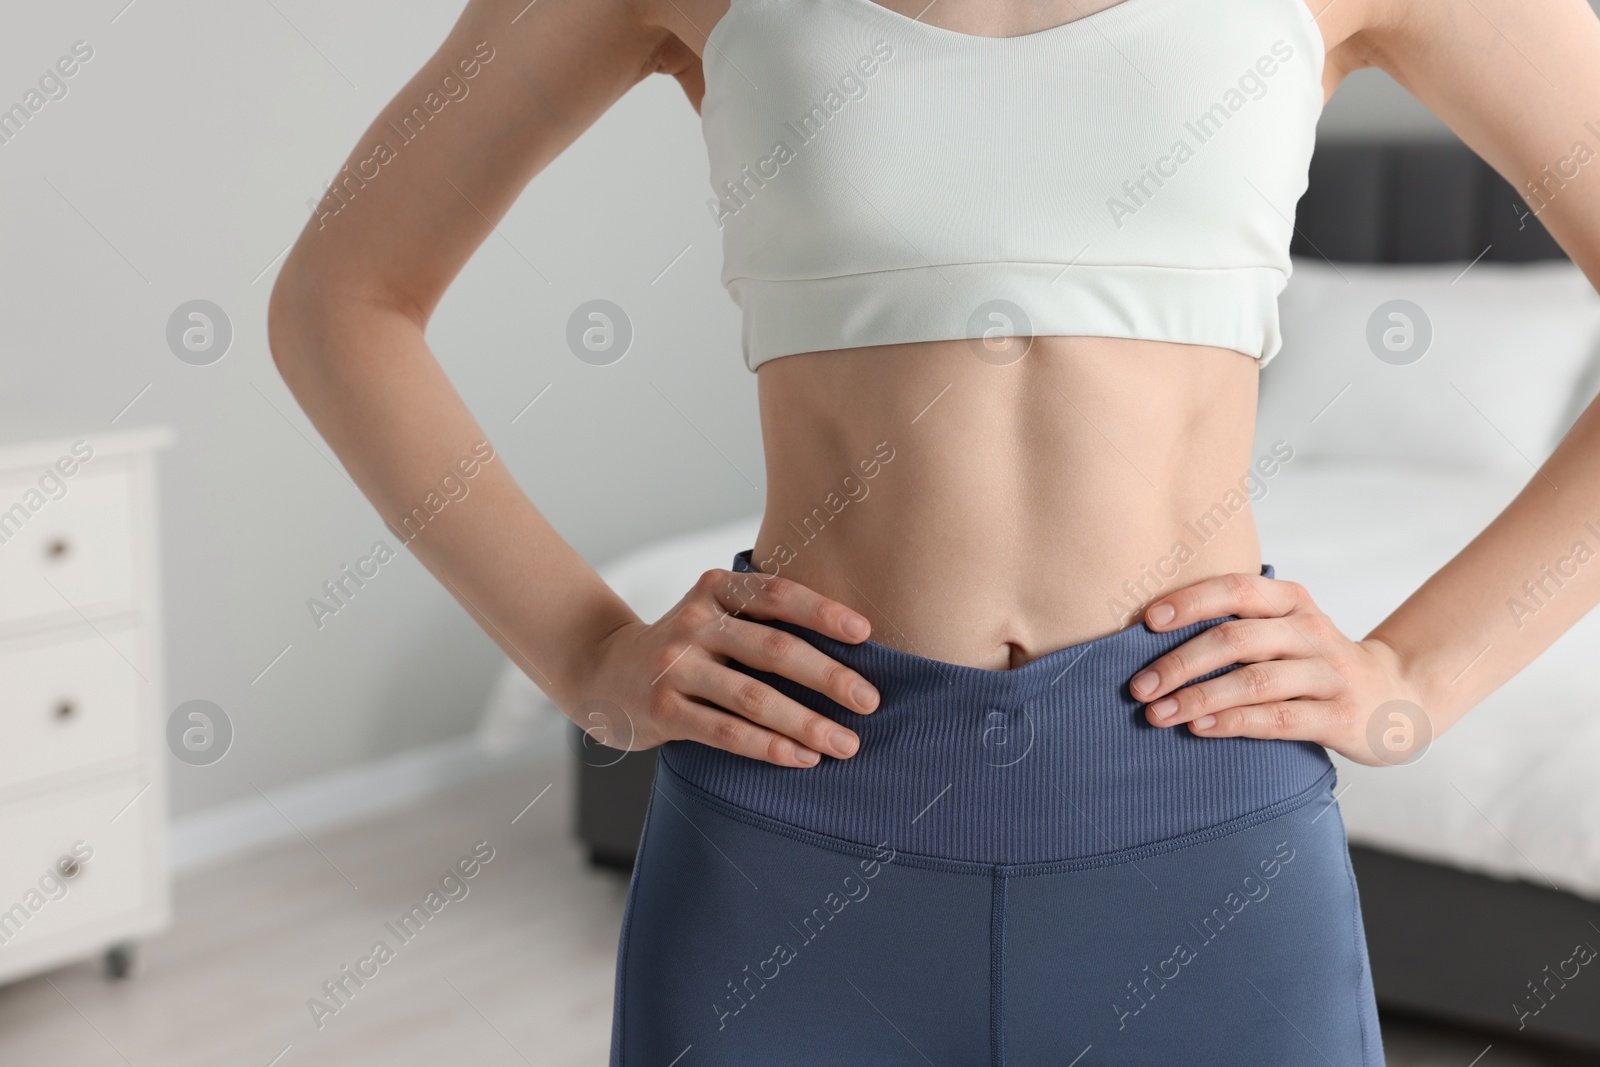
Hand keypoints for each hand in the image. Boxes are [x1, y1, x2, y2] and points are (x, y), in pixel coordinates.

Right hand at [575, 568, 879, 766]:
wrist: (604, 671)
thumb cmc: (686, 646)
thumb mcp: (715, 615)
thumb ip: (762, 620)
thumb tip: (852, 648)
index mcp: (716, 590)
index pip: (777, 594)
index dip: (823, 612)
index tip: (865, 633)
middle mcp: (694, 623)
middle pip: (774, 649)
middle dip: (828, 677)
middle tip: (870, 702)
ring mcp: (675, 668)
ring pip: (754, 698)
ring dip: (806, 723)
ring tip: (846, 743)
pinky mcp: (663, 711)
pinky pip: (726, 732)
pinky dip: (770, 747)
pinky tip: (802, 758)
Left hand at [1130, 572, 1430, 766]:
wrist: (1397, 697)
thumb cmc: (1314, 662)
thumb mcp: (1284, 629)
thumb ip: (1236, 624)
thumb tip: (1150, 633)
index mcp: (1291, 601)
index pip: (1235, 589)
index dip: (1189, 602)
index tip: (1146, 621)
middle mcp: (1311, 631)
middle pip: (1236, 639)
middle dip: (1180, 662)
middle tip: (1139, 686)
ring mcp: (1328, 674)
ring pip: (1254, 681)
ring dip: (1199, 697)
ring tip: (1158, 713)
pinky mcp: (1339, 716)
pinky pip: (1278, 719)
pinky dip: (1233, 722)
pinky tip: (1199, 727)